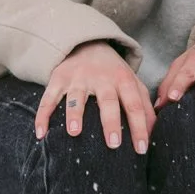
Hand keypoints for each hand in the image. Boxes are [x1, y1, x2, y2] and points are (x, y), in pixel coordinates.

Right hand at [38, 40, 154, 152]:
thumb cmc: (114, 73)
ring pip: (76, 97)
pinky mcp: (58, 79)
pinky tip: (41, 134)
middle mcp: (101, 78)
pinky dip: (43, 115)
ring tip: (74, 133)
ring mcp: (78, 78)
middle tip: (114, 144)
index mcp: (123, 80)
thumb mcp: (133, 84)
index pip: (134, 105)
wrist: (88, 44)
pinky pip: (48, 98)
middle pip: (107, 101)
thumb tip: (153, 136)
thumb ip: (144, 107)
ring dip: (74, 115)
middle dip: (111, 122)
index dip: (139, 127)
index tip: (141, 150)